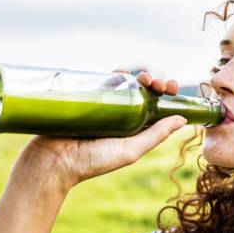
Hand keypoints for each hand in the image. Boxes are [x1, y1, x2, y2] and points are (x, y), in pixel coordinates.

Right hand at [12, 70, 183, 194]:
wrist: (51, 162)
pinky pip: (102, 83)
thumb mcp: (130, 150)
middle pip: (143, 95)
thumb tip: (182, 119)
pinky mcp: (85, 101)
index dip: (165, 97)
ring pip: (125, 87)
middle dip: (153, 84)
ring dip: (137, 77)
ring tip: (141, 77)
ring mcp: (103, 110)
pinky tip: (121, 70)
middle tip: (155, 82)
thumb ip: (155, 135)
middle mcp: (121, 120)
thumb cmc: (92, 161)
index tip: (169, 88)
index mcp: (134, 132)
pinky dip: (114, 74)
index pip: (156, 110)